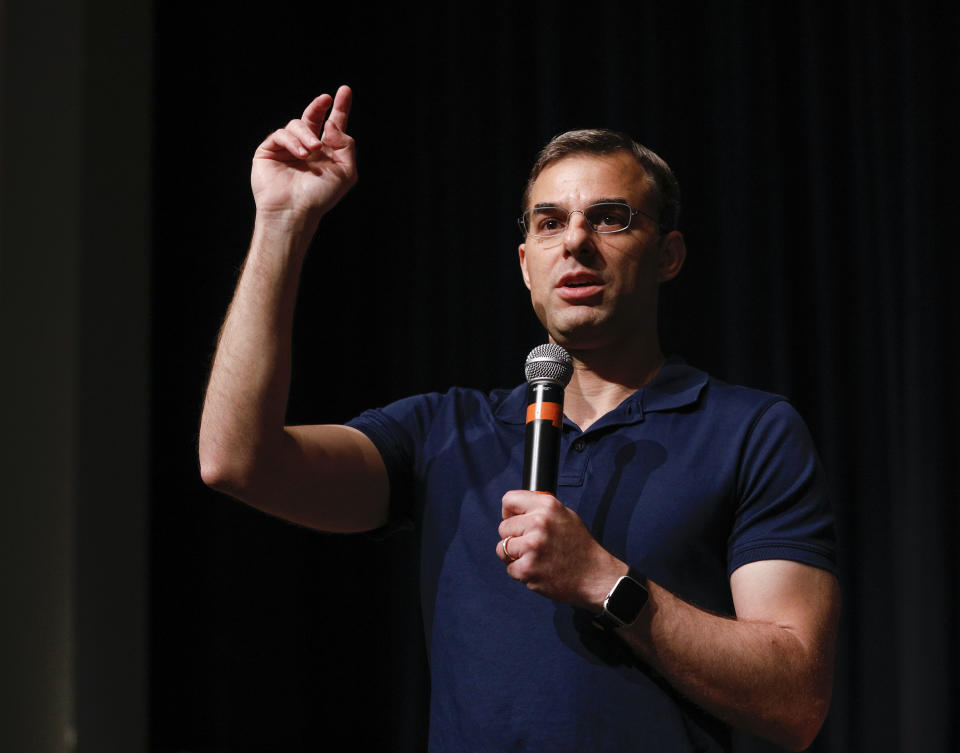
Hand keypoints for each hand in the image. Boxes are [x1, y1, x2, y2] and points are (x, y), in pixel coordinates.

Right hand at [251, 85, 357, 222]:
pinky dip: (292, 141)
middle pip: (312, 117)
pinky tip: (300, 155)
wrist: (295, 211)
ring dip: (307, 135)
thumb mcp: (346, 172)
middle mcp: (307, 149)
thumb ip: (346, 145)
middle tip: (325, 99)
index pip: (333, 126)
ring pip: (297, 124)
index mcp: (326, 153)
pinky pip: (281, 134)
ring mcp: (287, 149)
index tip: (345, 91)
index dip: (340, 108)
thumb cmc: (320, 196)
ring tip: (312, 151)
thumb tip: (333, 123)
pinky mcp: (269, 150)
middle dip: (318, 106)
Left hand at [496, 490, 626, 610]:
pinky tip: (539, 570)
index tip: (516, 521)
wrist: (595, 576)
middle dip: (514, 537)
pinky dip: (521, 572)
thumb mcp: (565, 515)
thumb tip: (516, 509)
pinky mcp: (527, 569)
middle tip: (534, 545)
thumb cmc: (579, 546)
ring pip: (502, 548)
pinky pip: (509, 568)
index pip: (509, 499)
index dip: (510, 513)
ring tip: (535, 558)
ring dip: (514, 556)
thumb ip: (540, 509)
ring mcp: (532, 546)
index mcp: (547, 506)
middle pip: (503, 527)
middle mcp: (539, 522)